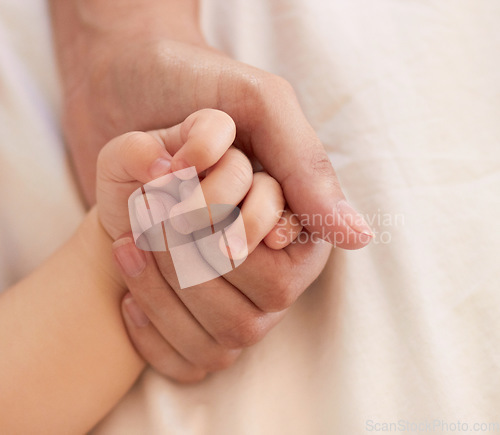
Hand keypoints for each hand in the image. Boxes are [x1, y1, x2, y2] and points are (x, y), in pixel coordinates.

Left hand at [97, 109, 321, 381]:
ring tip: (127, 243)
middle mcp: (266, 265)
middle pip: (247, 318)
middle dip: (189, 268)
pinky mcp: (184, 307)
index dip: (227, 249)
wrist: (123, 89)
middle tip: (149, 215)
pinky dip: (151, 335)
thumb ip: (306, 166)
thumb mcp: (258, 105)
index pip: (278, 279)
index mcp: (294, 225)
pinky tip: (126, 297)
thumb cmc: (193, 88)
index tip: (181, 205)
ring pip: (217, 341)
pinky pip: (185, 358)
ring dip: (163, 295)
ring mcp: (226, 289)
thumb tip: (359, 237)